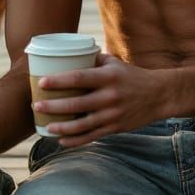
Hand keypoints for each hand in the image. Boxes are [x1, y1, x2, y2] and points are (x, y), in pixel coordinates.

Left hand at [36, 53, 163, 147]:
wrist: (158, 95)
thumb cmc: (131, 76)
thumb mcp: (114, 63)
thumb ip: (92, 59)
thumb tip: (68, 54)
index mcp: (108, 77)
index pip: (79, 78)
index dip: (59, 81)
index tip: (42, 82)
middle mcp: (110, 96)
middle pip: (77, 104)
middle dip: (54, 107)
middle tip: (36, 106)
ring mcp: (112, 115)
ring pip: (82, 125)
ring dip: (62, 127)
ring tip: (46, 127)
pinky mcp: (115, 128)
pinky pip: (92, 136)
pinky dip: (75, 140)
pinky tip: (61, 140)